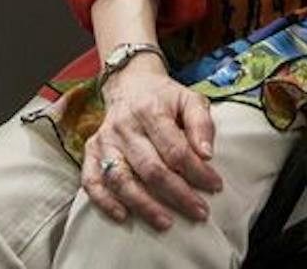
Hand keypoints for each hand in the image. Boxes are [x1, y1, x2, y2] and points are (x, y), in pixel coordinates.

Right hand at [80, 57, 223, 229]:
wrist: (129, 84)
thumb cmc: (165, 98)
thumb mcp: (190, 99)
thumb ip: (201, 123)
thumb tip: (207, 155)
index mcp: (151, 110)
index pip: (176, 149)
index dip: (197, 171)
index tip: (215, 186)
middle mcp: (124, 126)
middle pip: (151, 169)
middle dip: (178, 195)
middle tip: (199, 213)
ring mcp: (105, 140)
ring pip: (121, 180)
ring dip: (144, 205)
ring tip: (166, 223)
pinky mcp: (91, 151)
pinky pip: (92, 180)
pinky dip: (104, 201)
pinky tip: (123, 216)